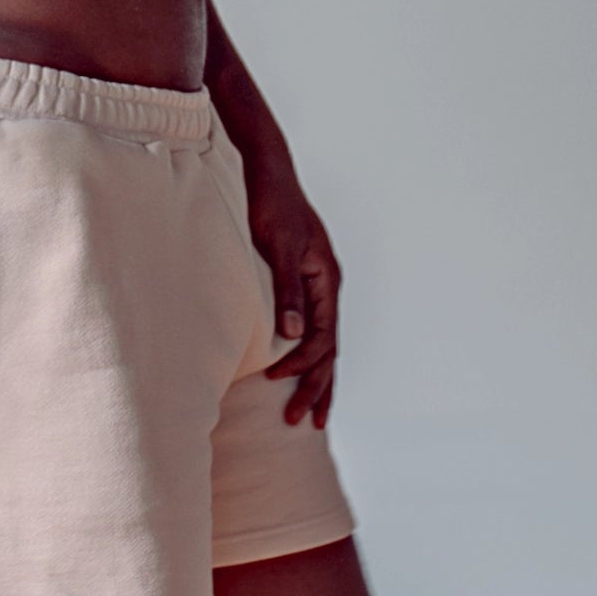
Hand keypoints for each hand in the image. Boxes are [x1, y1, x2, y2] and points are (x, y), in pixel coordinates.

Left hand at [246, 154, 341, 429]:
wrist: (268, 172)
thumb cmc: (271, 206)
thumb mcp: (279, 248)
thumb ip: (287, 291)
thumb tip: (290, 337)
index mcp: (326, 282)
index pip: (322, 338)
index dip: (301, 365)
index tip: (274, 383)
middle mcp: (327, 288)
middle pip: (328, 350)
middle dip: (316, 388)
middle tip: (299, 423)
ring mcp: (317, 287)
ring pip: (323, 345)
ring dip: (315, 380)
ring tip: (307, 414)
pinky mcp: (303, 283)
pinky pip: (311, 331)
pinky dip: (307, 358)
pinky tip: (295, 373)